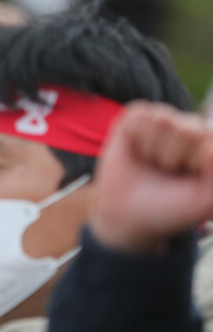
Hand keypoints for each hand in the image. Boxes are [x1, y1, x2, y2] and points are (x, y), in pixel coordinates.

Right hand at [92, 102, 212, 252]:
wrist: (127, 216)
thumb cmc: (170, 207)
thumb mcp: (203, 200)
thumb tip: (209, 146)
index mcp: (210, 144)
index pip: (208, 137)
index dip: (195, 162)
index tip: (188, 179)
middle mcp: (191, 127)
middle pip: (187, 129)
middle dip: (173, 157)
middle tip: (166, 171)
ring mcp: (163, 121)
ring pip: (162, 120)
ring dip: (152, 149)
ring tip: (151, 162)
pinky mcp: (135, 119)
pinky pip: (139, 115)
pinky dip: (135, 136)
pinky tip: (136, 150)